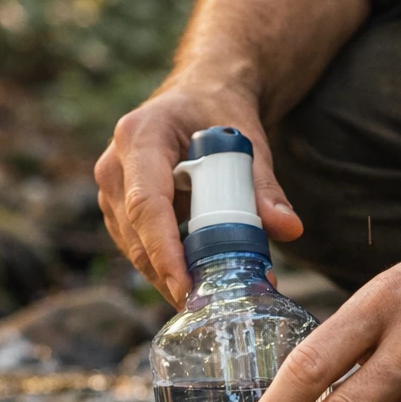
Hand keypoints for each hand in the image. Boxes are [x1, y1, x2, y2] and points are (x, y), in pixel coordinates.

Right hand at [94, 74, 302, 307]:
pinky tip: (200, 281)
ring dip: (171, 276)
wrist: (200, 96)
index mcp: (140, 136)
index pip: (146, 203)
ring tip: (214, 296)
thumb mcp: (248, 141)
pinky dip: (170, 266)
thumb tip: (289, 229)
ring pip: (136, 249)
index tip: (186, 286)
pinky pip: (141, 248)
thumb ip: (265, 187)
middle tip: (212, 305)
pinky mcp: (119, 210)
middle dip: (172, 274)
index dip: (164, 250)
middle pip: (138, 235)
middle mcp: (114, 164)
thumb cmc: (220, 111)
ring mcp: (111, 190)